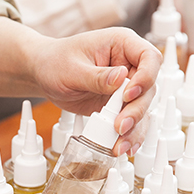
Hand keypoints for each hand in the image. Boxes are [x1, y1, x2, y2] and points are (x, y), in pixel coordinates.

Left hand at [0, 19, 161, 156]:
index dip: (146, 77)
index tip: (128, 94)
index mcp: (122, 45)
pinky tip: (123, 148)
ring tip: (119, 145)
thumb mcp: (73, 68)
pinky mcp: (118, 105)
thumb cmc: (56, 61)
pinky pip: (131, 121)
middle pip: (148, 89)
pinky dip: (129, 136)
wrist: (44, 74)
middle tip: (120, 126)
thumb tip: (119, 79)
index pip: (149, 57)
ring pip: (143, 109)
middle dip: (136, 110)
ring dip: (134, 129)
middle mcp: (129, 66)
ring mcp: (125, 87)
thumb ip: (97, 76)